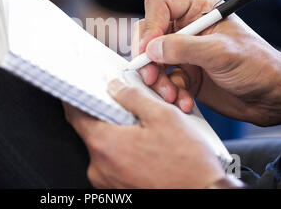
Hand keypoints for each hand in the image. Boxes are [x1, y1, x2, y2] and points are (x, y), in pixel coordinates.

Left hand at [63, 79, 224, 187]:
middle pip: (91, 131)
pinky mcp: (118, 190)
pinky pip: (113, 164)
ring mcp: (108, 182)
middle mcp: (100, 167)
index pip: (76, 114)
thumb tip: (116, 87)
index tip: (81, 89)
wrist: (204, 194)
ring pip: (104, 148)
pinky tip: (145, 150)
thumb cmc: (188, 165)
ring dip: (117, 136)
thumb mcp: (163, 117)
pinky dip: (124, 153)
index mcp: (106, 145)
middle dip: (105, 116)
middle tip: (125, 109)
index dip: (77, 97)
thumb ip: (133, 98)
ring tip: (143, 133)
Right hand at [134, 0, 280, 125]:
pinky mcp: (184, 74)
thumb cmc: (257, 66)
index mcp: (198, 10)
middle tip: (151, 76)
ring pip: (153, 61)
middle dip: (148, 58)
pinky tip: (184, 101)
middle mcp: (187, 29)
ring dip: (158, 81)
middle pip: (149, 34)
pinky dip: (171, 93)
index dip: (151, 25)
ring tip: (172, 95)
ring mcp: (184, 52)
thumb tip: (151, 48)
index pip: (160, 5)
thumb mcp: (221, 53)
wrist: (271, 97)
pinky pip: (164, 81)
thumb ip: (184, 48)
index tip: (148, 49)